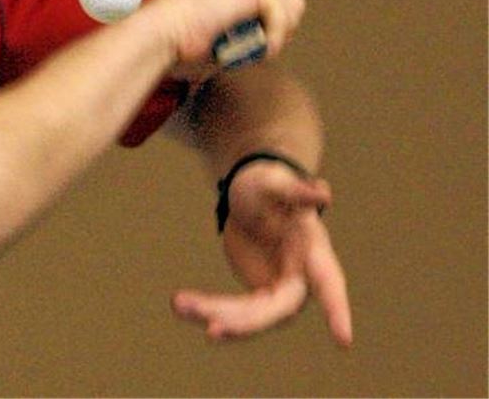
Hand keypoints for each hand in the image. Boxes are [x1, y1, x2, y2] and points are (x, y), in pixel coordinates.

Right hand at [153, 0, 345, 69]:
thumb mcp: (217, 22)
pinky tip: (243, 43)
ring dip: (274, 33)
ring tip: (242, 40)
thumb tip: (266, 33)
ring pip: (292, 7)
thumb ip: (243, 18)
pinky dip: (267, 41)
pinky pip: (281, 22)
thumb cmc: (178, 36)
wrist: (160, 33)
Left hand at [170, 160, 352, 345]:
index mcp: (313, 252)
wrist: (249, 196)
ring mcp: (277, 291)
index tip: (344, 340)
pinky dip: (207, 309)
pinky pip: (233, 310)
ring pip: (250, 317)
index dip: (337, 310)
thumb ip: (296, 191)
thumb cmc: (268, 185)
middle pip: (278, 310)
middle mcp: (299, 279)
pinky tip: (181, 305)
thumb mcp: (274, 184)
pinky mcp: (255, 296)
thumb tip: (324, 191)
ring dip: (216, 314)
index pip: (330, 283)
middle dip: (245, 322)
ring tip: (179, 304)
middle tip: (211, 329)